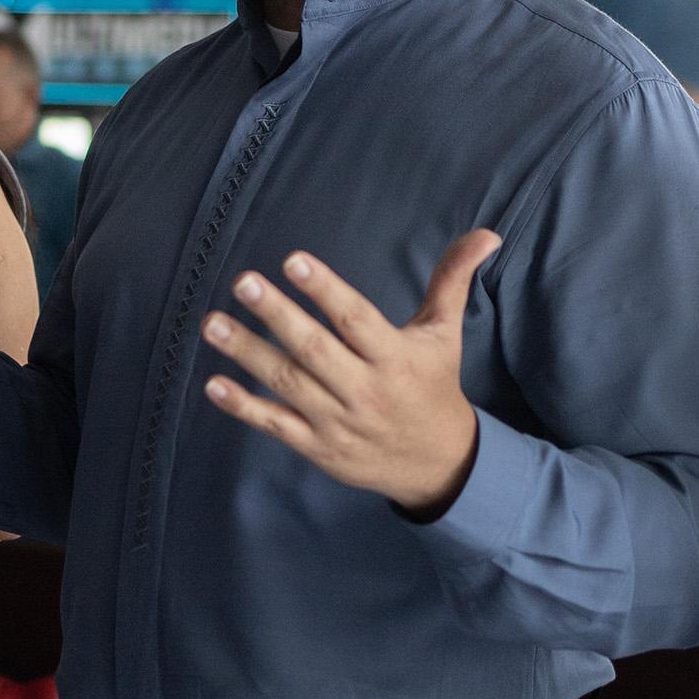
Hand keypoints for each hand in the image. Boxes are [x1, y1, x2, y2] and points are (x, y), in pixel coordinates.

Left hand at [199, 232, 500, 518]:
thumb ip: (453, 279)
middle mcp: (365, 390)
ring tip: (213, 323)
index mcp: (395, 357)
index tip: (293, 261)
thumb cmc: (433, 386)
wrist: (438, 465)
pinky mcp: (318, 448)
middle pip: (315, 350)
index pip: (356, 320)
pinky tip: (214, 383)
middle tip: (243, 282)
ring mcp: (338, 422)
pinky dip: (244, 407)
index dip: (326, 290)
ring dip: (248, 354)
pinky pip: (276, 425)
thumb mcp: (445, 333)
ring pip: (288, 384)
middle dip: (277, 315)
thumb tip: (486, 233)